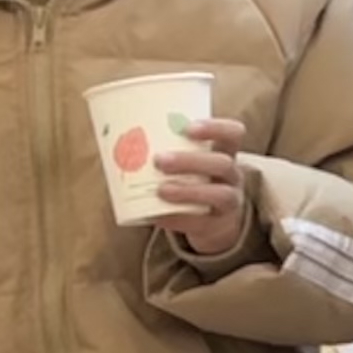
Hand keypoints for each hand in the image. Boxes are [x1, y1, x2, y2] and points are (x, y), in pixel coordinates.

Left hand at [147, 114, 250, 250]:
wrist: (215, 222)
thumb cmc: (194, 182)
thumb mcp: (192, 164)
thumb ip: (169, 150)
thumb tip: (119, 138)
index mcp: (226, 153)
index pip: (233, 133)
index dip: (215, 128)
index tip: (188, 128)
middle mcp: (233, 176)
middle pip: (222, 164)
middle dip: (190, 161)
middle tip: (159, 160)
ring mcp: (230, 202)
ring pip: (219, 194)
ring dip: (188, 191)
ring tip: (161, 190)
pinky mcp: (217, 225)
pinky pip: (201, 223)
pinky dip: (178, 220)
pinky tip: (157, 217)